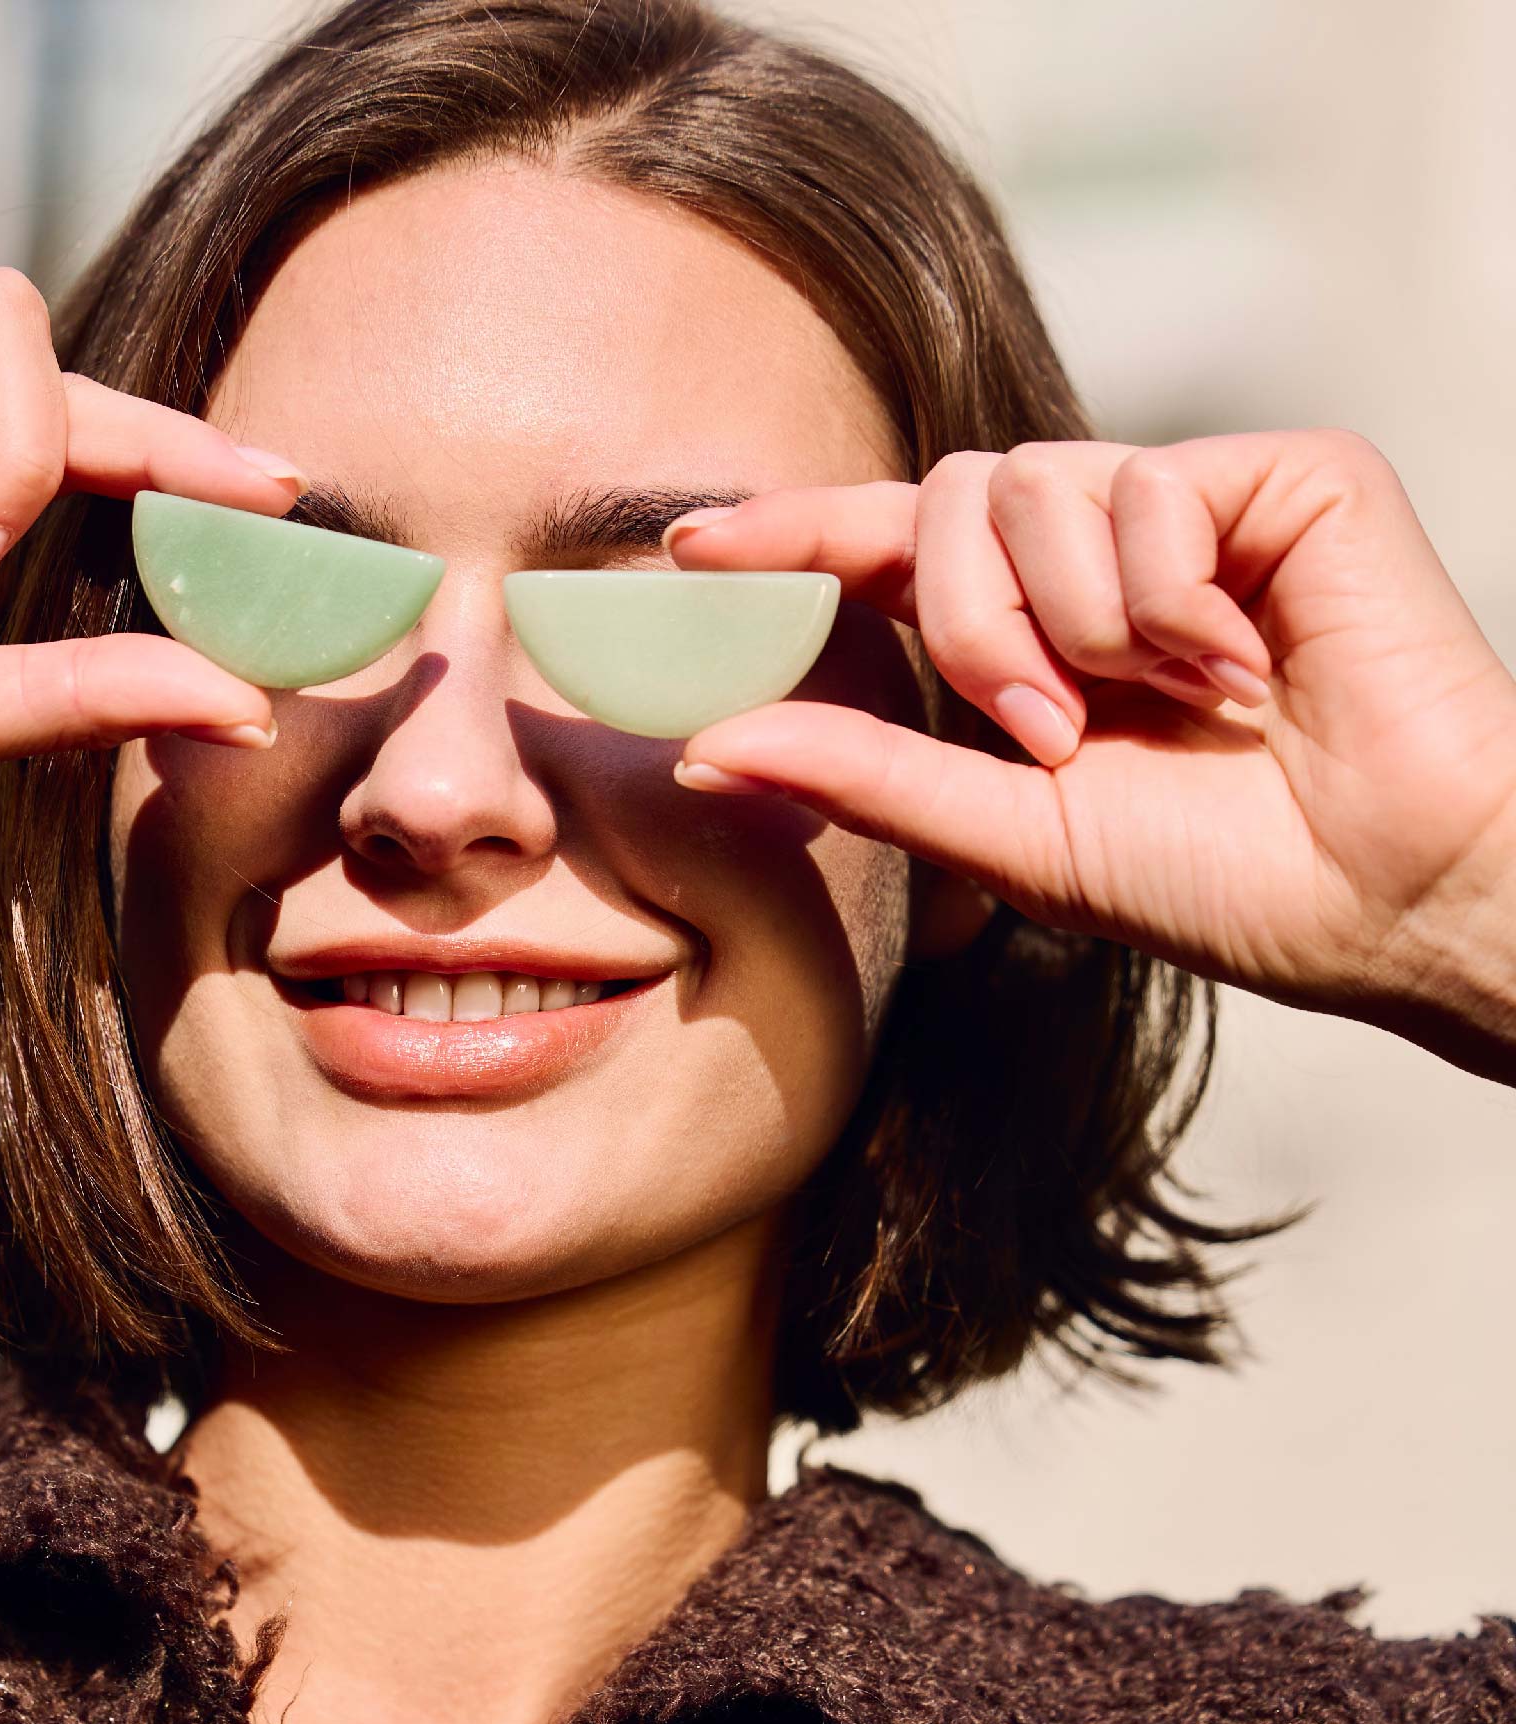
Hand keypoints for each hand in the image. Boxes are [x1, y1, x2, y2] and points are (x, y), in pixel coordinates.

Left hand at [664, 432, 1515, 1079]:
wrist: (1387, 896)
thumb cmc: (1219, 877)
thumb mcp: (1011, 833)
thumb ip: (863, 776)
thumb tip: (704, 749)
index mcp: (1030, 631)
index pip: (885, 549)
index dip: (791, 534)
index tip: (687, 544)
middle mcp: (1097, 555)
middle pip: (945, 501)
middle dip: (968, 624)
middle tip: (1048, 730)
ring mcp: (1189, 508)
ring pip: (1034, 485)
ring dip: (1071, 622)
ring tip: (1157, 703)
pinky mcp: (1283, 476)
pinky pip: (1149, 487)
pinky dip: (1166, 597)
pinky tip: (1242, 669)